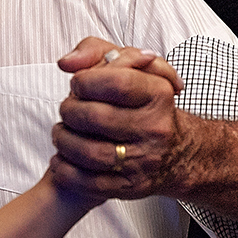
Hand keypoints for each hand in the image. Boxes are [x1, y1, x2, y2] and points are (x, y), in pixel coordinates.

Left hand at [49, 38, 183, 200]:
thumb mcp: (128, 66)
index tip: (77, 84)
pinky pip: (90, 183)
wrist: (176, 152)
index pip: (117, 83)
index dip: (86, 81)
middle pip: (97, 118)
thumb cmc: (141, 102)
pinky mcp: (132, 187)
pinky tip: (60, 159)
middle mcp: (156, 128)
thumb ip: (93, 50)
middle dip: (70, 111)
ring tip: (60, 133)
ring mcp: (145, 161)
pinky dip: (66, 170)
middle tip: (67, 109)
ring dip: (64, 141)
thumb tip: (66, 63)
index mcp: (159, 94)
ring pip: (90, 153)